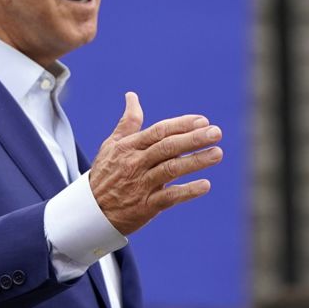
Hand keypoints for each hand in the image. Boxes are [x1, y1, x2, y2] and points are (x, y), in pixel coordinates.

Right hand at [89, 92, 222, 234]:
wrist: (91, 211)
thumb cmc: (105, 174)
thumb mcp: (112, 145)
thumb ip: (128, 122)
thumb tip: (132, 96)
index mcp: (129, 147)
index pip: (159, 131)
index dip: (181, 125)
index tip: (203, 121)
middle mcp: (135, 163)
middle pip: (167, 147)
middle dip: (193, 139)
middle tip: (217, 133)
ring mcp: (141, 185)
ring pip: (171, 170)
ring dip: (196, 161)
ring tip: (217, 153)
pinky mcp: (145, 206)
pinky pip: (169, 197)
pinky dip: (187, 191)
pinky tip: (206, 185)